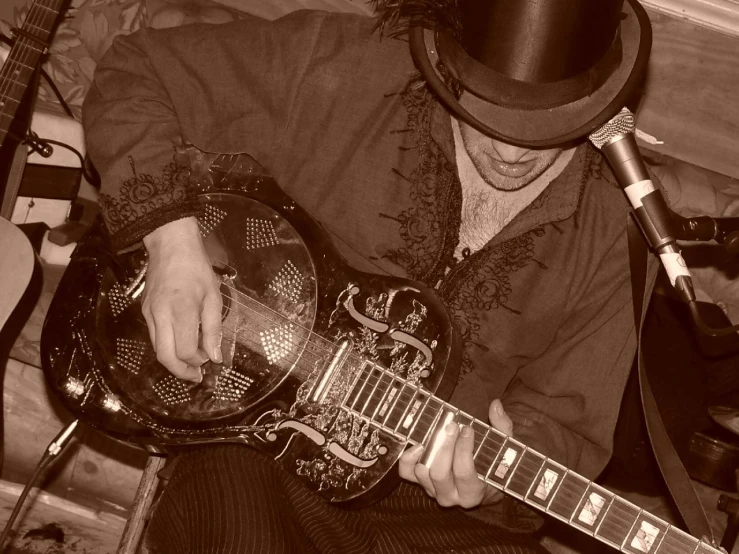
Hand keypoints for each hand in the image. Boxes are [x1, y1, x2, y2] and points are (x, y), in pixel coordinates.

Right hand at [142, 217, 222, 381]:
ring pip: (156, 349)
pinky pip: (154, 337)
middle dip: (181, 372)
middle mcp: (161, 315)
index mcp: (182, 310)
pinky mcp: (144, 311)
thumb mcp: (214, 297)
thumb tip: (215, 357)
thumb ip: (214, 329)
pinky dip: (166, 347)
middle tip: (196, 376)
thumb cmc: (196, 269)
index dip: (198, 361)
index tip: (209, 361)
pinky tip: (179, 346)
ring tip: (190, 365)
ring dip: (172, 362)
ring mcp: (149, 313)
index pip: (185, 350)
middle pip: (165, 357)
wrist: (170, 246)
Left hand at [398, 399, 511, 508]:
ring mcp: (433, 491)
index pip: (464, 472)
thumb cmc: (493, 465)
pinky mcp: (420, 483)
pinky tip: (418, 444)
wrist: (482, 484)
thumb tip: (496, 405)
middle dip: (445, 446)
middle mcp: (451, 496)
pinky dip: (408, 458)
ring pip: (423, 473)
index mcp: (473, 493)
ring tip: (439, 432)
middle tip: (452, 426)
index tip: (468, 428)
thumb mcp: (505, 449)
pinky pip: (407, 473)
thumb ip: (502, 427)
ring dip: (429, 450)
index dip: (464, 448)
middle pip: (440, 473)